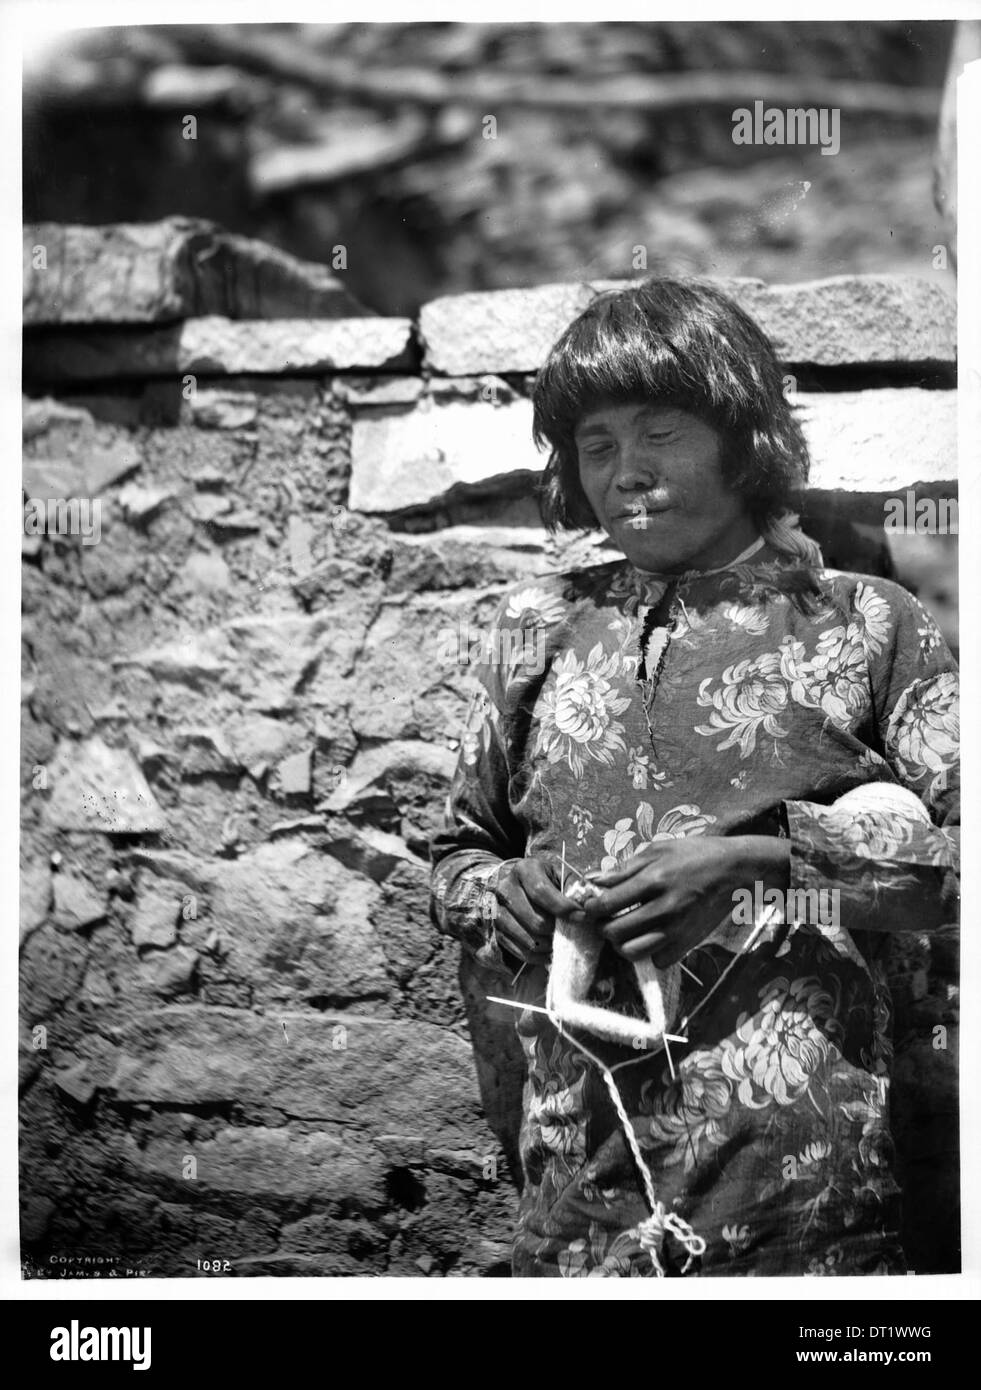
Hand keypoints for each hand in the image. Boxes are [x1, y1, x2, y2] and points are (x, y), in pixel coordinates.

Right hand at [490, 855, 582, 964]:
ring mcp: (497, 912)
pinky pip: (521, 952)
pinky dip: (540, 956)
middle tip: (572, 931)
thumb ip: (576, 887)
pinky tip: (550, 950)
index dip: (563, 908)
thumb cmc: (548, 881)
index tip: (582, 917)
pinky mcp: (496, 931)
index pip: (541, 891)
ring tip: (561, 940)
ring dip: (550, 944)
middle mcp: (505, 888)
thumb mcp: (561, 875)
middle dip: (558, 930)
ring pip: (529, 940)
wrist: (520, 886)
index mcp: (524, 869)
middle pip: (536, 920)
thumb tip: (589, 904)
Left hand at [575, 835, 789, 965]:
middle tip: (607, 918)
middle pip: (615, 932)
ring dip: (621, 943)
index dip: (591, 907)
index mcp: (654, 880)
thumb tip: (591, 880)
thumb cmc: (692, 854)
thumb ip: (623, 869)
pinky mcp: (688, 943)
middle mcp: (665, 908)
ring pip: (632, 952)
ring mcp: (678, 929)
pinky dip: (648, 952)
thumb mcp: (657, 851)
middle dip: (603, 926)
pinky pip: (657, 960)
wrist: (733, 871)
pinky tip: (649, 936)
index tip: (591, 904)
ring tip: (624, 930)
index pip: (607, 903)